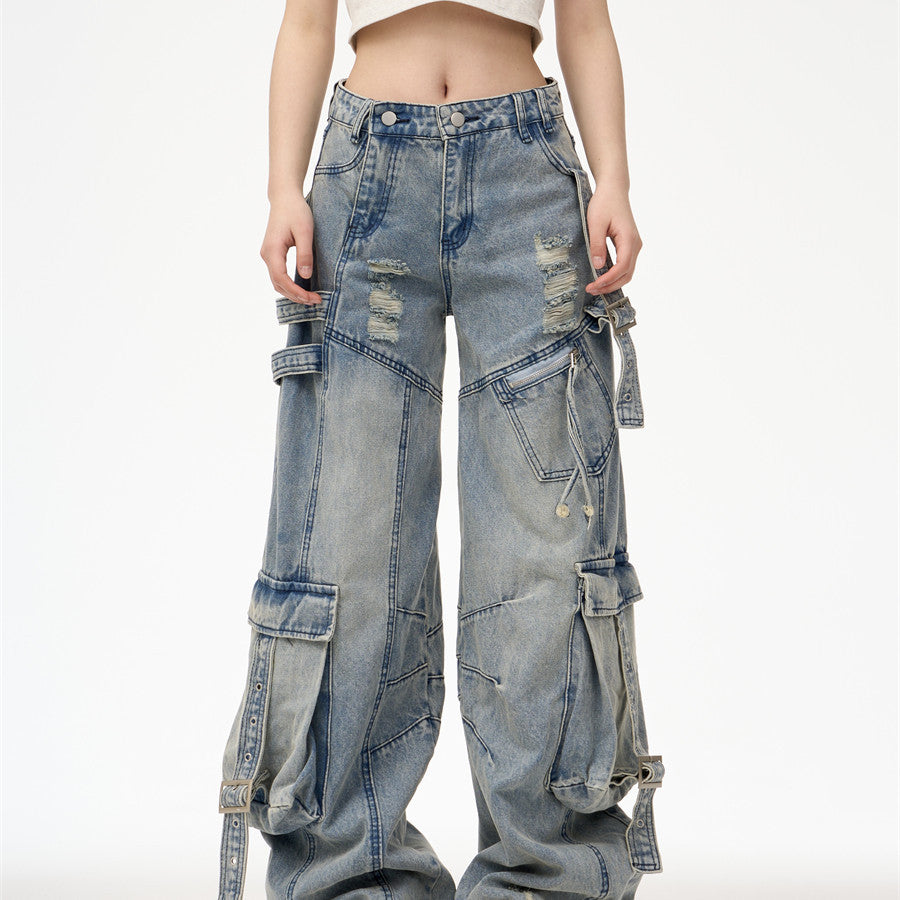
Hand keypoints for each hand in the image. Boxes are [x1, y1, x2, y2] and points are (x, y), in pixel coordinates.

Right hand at [260, 190, 321, 304]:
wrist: (284, 197)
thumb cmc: (296, 211)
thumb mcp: (305, 231)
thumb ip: (305, 254)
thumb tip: (305, 276)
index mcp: (273, 250)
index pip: (281, 279)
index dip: (296, 292)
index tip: (312, 298)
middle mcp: (267, 255)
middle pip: (278, 284)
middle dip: (296, 296)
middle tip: (316, 301)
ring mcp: (268, 255)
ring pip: (277, 282)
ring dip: (293, 293)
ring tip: (311, 298)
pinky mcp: (272, 254)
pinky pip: (279, 275)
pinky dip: (289, 286)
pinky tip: (302, 289)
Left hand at [584, 182, 641, 295]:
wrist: (613, 190)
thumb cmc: (604, 203)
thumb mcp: (595, 223)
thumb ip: (597, 245)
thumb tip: (598, 266)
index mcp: (629, 238)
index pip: (622, 267)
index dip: (608, 280)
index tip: (594, 285)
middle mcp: (635, 244)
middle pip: (627, 274)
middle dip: (610, 286)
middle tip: (591, 290)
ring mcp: (634, 245)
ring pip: (627, 272)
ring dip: (612, 282)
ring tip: (595, 286)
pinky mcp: (629, 245)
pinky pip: (625, 266)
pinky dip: (614, 275)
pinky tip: (601, 278)